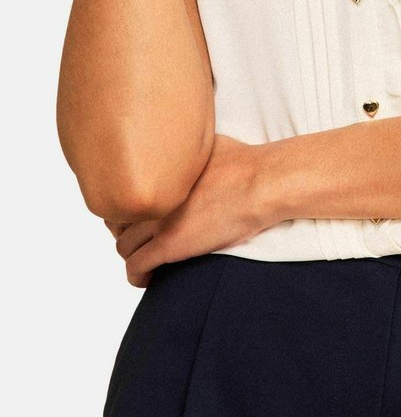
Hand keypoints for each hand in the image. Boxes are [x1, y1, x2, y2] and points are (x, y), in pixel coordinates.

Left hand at [105, 134, 283, 288]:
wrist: (259, 183)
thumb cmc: (245, 161)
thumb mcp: (207, 143)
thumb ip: (187, 150)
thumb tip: (186, 146)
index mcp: (158, 170)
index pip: (124, 189)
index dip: (127, 205)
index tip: (137, 215)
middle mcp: (152, 193)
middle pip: (118, 219)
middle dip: (124, 230)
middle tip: (139, 240)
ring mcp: (159, 220)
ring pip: (123, 246)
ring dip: (131, 255)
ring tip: (144, 261)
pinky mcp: (169, 245)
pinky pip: (136, 266)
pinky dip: (137, 276)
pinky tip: (147, 279)